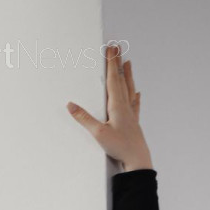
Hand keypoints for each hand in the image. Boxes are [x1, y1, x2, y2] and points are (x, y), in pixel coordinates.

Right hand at [66, 45, 152, 169]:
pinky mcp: (134, 123)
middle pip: (121, 80)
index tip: (111, 49)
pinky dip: (136, 97)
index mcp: (117, 105)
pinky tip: (138, 94)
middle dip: (118, 64)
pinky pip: (135, 105)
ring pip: (130, 89)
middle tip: (118, 48)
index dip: (111, 63)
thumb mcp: (98, 133)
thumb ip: (84, 118)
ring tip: (128, 63)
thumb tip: (71, 106)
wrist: (138, 161)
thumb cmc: (121, 148)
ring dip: (128, 76)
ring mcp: (131, 114)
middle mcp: (125, 107)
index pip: (113, 79)